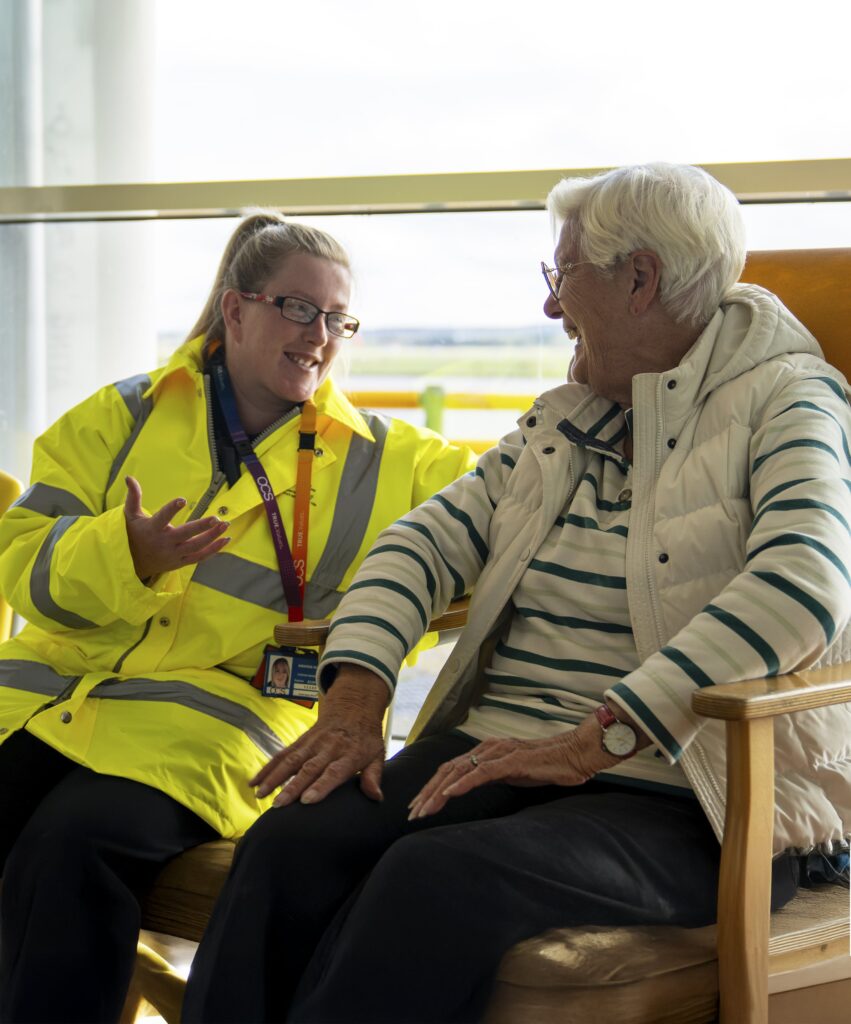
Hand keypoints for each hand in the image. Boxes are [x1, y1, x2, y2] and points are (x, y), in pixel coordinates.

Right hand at [124, 475, 230, 580]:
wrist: (133, 564)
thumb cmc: (134, 534)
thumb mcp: (130, 516)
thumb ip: (133, 496)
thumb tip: (129, 477)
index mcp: (152, 529)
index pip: (162, 518)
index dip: (171, 509)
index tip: (182, 500)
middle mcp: (164, 543)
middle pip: (185, 535)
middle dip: (202, 527)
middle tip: (216, 518)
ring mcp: (174, 554)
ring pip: (196, 547)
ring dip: (212, 537)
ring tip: (225, 525)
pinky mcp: (181, 563)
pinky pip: (200, 557)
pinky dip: (214, 550)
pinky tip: (226, 539)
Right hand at [250, 666, 388, 806]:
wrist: (352, 707)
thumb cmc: (365, 737)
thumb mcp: (377, 754)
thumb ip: (373, 776)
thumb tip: (376, 797)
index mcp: (348, 755)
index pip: (333, 772)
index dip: (320, 786)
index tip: (307, 800)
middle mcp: (327, 749)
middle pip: (308, 769)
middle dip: (292, 787)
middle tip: (279, 805)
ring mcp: (311, 744)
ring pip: (290, 761)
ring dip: (274, 777)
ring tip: (260, 794)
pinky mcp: (300, 742)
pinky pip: (282, 755)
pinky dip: (267, 768)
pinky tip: (254, 782)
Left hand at [408, 711, 642, 819]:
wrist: (576, 754)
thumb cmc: (548, 765)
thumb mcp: (514, 773)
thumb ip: (493, 776)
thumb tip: (474, 786)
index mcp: (487, 752)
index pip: (451, 769)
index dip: (431, 787)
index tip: (418, 806)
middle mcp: (488, 748)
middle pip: (448, 770)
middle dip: (427, 792)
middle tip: (412, 813)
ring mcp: (499, 753)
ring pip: (459, 771)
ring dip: (439, 791)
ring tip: (424, 809)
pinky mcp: (511, 761)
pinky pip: (482, 772)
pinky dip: (463, 784)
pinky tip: (450, 795)